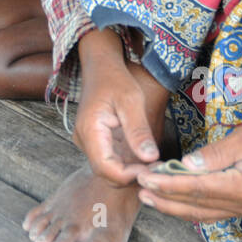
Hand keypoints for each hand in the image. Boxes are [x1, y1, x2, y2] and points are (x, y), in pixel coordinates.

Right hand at [72, 61, 160, 186]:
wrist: (101, 66)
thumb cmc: (115, 79)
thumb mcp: (132, 101)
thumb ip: (139, 131)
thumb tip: (150, 158)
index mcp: (90, 130)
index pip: (105, 167)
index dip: (129, 175)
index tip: (152, 168)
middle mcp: (84, 140)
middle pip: (106, 172)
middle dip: (131, 175)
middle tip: (157, 166)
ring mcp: (88, 141)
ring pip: (108, 168)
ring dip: (130, 169)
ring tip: (153, 159)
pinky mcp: (95, 141)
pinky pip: (110, 158)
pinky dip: (127, 161)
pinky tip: (143, 152)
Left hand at [134, 121, 241, 221]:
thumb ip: (215, 153)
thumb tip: (186, 165)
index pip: (198, 187)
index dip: (169, 183)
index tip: (145, 176)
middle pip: (196, 204)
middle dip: (165, 196)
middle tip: (138, 186)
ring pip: (202, 213)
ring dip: (173, 206)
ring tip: (148, 196)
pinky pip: (211, 212)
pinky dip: (189, 207)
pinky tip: (172, 201)